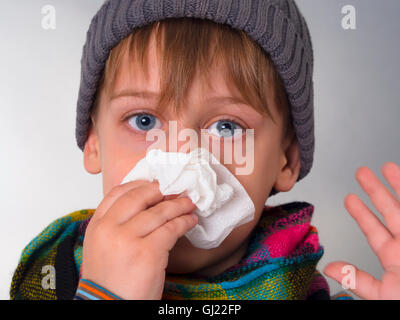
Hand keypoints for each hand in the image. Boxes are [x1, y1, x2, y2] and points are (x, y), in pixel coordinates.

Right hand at [81, 180, 197, 299]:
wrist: (108, 307)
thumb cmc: (109, 282)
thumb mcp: (102, 248)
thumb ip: (116, 226)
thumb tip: (145, 208)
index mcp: (97, 226)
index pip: (117, 193)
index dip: (139, 185)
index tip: (154, 185)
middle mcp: (110, 229)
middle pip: (140, 197)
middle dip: (161, 191)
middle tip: (174, 191)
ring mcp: (128, 239)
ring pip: (159, 212)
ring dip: (178, 206)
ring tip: (188, 204)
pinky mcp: (148, 252)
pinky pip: (171, 228)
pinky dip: (184, 222)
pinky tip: (190, 221)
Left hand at [323, 162, 399, 299]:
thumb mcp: (385, 293)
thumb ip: (358, 279)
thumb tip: (330, 269)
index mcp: (394, 257)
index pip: (373, 229)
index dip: (360, 213)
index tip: (349, 198)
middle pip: (390, 210)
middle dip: (376, 190)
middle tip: (361, 173)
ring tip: (388, 166)